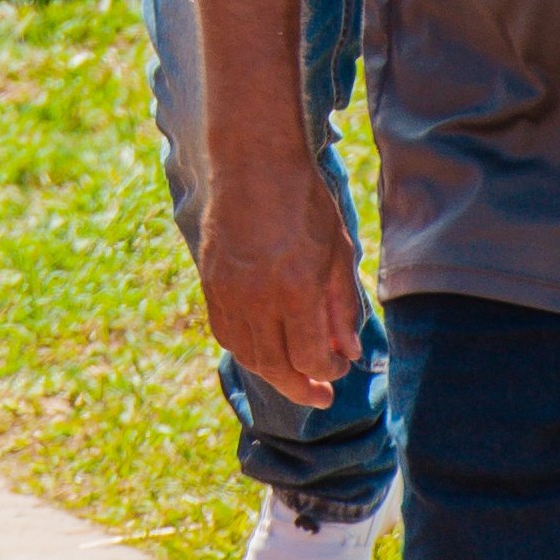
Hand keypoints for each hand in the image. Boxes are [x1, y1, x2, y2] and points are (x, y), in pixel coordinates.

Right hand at [194, 138, 362, 411]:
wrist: (253, 163)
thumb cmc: (304, 202)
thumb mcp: (338, 253)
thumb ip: (342, 307)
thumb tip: (348, 352)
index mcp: (295, 289)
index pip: (312, 358)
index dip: (330, 371)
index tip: (342, 365)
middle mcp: (257, 297)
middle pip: (276, 366)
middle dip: (302, 388)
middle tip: (321, 396)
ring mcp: (228, 290)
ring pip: (246, 353)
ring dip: (272, 373)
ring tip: (293, 377)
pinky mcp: (210, 280)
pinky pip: (225, 330)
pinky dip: (245, 349)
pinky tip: (263, 349)